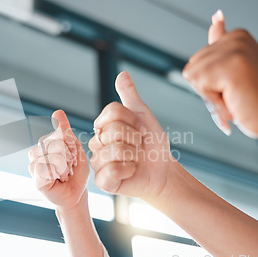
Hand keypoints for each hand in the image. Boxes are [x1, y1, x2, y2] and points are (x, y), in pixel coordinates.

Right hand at [28, 110, 89, 209]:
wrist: (76, 195)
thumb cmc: (76, 174)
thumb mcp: (76, 150)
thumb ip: (66, 132)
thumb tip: (57, 112)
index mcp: (47, 142)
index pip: (61, 133)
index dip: (72, 146)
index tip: (73, 157)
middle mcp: (38, 151)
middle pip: (57, 143)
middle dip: (70, 158)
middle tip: (69, 168)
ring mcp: (34, 163)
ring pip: (53, 155)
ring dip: (64, 167)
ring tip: (63, 175)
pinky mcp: (34, 177)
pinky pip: (45, 167)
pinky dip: (57, 174)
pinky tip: (57, 180)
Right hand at [88, 71, 175, 199]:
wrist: (162, 170)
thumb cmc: (152, 144)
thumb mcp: (143, 116)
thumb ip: (130, 96)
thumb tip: (122, 73)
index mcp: (102, 127)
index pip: (112, 113)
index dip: (132, 121)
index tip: (140, 129)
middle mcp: (95, 144)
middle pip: (113, 131)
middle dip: (134, 139)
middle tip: (138, 147)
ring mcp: (97, 163)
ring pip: (114, 150)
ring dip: (134, 155)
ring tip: (135, 160)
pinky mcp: (102, 181)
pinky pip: (113, 170)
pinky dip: (128, 170)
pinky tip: (130, 172)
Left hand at [183, 10, 257, 137]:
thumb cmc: (254, 98)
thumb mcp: (234, 68)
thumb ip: (221, 45)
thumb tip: (215, 20)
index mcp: (237, 36)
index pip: (197, 59)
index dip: (210, 80)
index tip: (234, 83)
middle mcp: (236, 38)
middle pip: (192, 66)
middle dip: (207, 87)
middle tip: (234, 92)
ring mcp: (234, 51)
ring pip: (192, 76)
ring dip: (209, 94)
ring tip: (233, 95)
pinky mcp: (230, 66)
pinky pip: (198, 85)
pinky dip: (211, 99)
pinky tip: (233, 98)